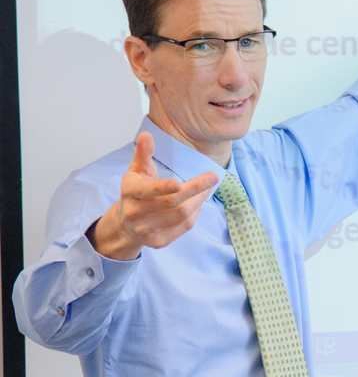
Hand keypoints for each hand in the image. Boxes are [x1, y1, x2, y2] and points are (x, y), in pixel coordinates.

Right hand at [88, 132, 217, 259]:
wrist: (125, 225)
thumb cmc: (135, 193)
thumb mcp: (136, 172)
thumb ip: (143, 154)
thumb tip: (147, 135)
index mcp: (130, 193)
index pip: (147, 191)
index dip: (162, 188)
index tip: (178, 182)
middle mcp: (136, 213)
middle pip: (172, 203)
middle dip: (195, 189)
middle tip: (213, 177)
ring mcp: (148, 230)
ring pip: (182, 215)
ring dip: (199, 200)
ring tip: (207, 188)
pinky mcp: (159, 241)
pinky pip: (184, 226)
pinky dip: (195, 213)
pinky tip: (198, 202)